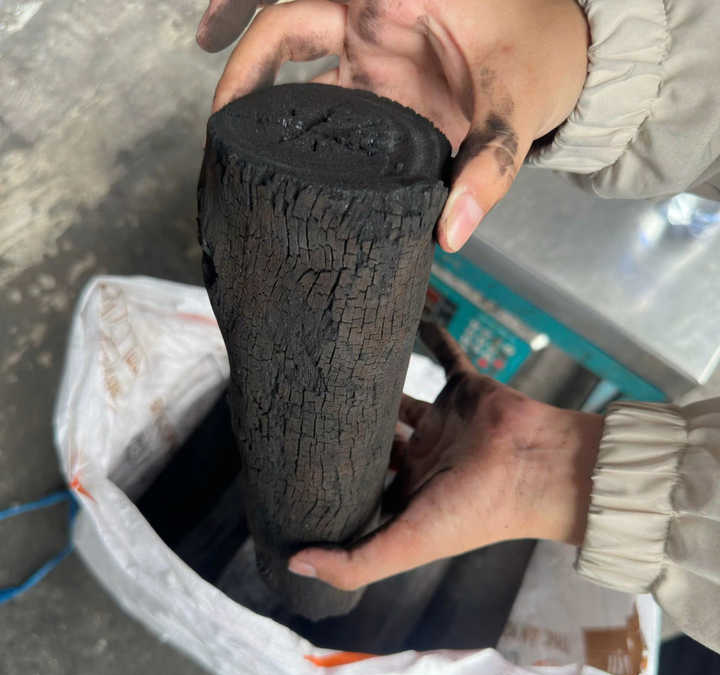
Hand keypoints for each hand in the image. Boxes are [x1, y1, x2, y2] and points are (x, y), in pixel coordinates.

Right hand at [203, 0, 588, 250]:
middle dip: (245, 52)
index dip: (250, 5)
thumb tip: (451, 233)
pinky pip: (325, 95)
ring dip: (259, 82)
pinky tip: (281, 148)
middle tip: (221, 114)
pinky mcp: (380, 85)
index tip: (211, 33)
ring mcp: (373, 51)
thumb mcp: (515, 108)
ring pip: (298, 55)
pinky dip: (299, 115)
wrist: (564, 64)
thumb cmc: (541, 62)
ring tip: (230, 131)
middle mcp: (374, 18)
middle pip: (289, 21)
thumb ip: (486, 169)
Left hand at [288, 321, 602, 590]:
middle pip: (380, 443)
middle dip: (352, 432)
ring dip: (380, 386)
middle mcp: (426, 458)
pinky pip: (448, 357)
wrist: (536, 469)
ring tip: (344, 368)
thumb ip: (354, 563)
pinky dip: (434, 338)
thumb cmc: (474, 510)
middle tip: (310, 411)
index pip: (365, 489)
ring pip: (403, 399)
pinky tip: (412, 321)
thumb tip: (295, 565)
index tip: (298, 470)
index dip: (335, 482)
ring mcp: (446, 423)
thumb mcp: (408, 544)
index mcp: (412, 494)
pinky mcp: (464, 390)